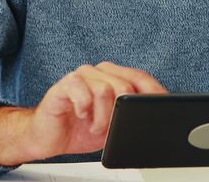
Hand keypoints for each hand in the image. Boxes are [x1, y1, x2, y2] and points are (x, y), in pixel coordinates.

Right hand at [0, 62, 166, 164]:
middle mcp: (99, 72)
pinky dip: (85, 110)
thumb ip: (130, 117)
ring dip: (102, 117)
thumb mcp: (113, 126)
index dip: (154, 94)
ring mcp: (82, 76)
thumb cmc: (80, 129)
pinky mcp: (65, 85)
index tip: (159, 111)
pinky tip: (81, 116)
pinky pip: (82, 93)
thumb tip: (151, 121)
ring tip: (95, 127)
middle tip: (111, 129)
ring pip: (105, 90)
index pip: (141, 78)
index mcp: (115, 77)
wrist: (49, 136)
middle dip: (122, 114)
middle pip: (126, 85)